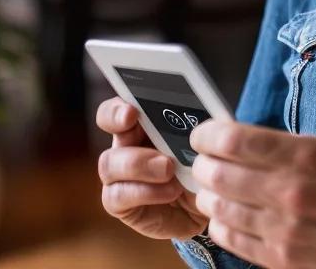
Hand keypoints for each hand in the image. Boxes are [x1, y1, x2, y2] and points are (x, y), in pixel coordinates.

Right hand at [96, 97, 209, 239]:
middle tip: (136, 124)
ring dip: (138, 164)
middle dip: (116, 121)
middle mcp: (128, 143)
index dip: (119, 106)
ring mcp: (119, 174)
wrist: (209, 212)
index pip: (122, 103)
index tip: (132, 111)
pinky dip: (144, 192)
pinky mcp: (119, 203)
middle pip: (106, 121)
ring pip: (108, 162)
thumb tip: (200, 116)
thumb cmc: (205, 172)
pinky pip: (116, 195)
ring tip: (168, 169)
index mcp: (146, 122)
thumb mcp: (205, 149)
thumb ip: (196, 129)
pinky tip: (170, 192)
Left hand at [188, 119, 315, 268]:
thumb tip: (235, 141)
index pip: (232, 140)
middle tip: (205, 161)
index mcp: (304, 156)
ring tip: (216, 189)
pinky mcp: (281, 258)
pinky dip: (221, 223)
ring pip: (217, 207)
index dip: (208, 134)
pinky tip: (228, 215)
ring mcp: (284, 229)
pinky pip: (230, 238)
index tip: (204, 134)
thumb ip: (281, 146)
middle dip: (203, 163)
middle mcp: (290, 192)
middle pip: (216, 173)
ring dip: (209, 194)